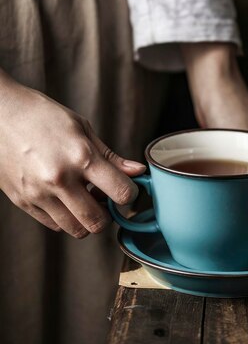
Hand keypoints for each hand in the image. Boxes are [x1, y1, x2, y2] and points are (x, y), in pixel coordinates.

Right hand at [0, 70, 144, 237]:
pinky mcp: (23, 202)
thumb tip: (136, 171)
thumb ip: (110, 156)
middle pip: (98, 221)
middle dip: (109, 215)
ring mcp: (39, 194)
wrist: (0, 114)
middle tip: (107, 199)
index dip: (131, 194)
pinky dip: (66, 218)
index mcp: (80, 156)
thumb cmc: (43, 115)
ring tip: (85, 198)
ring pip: (75, 229)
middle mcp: (60, 179)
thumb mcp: (82, 128)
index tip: (129, 190)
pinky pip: (54, 225)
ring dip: (87, 219)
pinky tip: (66, 198)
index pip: (120, 192)